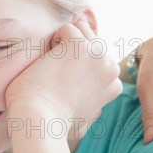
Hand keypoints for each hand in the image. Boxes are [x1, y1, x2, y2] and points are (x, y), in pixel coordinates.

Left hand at [5, 21, 122, 138]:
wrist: (39, 120)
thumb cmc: (53, 124)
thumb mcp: (84, 122)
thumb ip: (93, 109)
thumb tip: (97, 108)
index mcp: (114, 85)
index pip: (97, 58)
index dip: (77, 64)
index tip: (63, 82)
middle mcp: (111, 68)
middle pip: (91, 40)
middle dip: (70, 49)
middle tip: (54, 72)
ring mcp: (97, 55)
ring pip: (81, 29)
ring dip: (62, 41)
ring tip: (50, 65)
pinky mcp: (79, 45)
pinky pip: (67, 28)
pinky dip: (52, 40)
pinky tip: (47, 61)